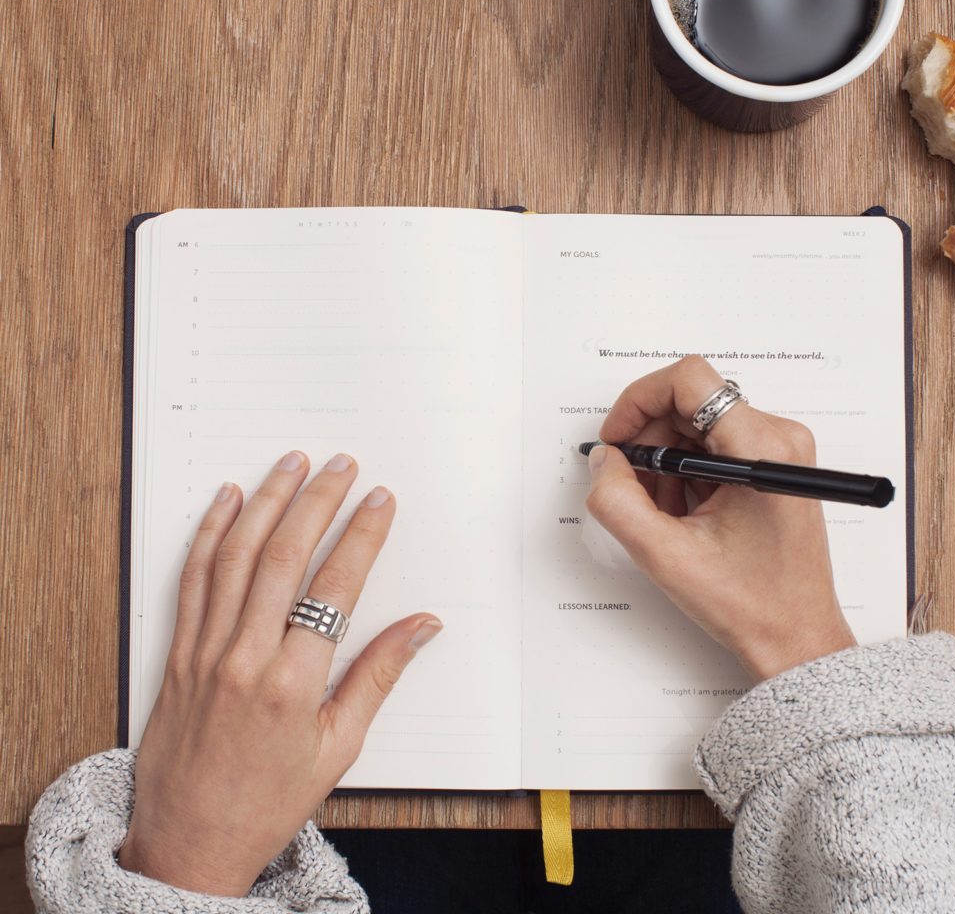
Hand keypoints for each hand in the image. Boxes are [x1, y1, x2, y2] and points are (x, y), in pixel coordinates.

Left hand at [116, 451, 441, 896]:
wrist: (188, 844)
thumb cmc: (268, 802)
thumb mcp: (339, 748)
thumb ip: (378, 676)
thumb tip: (422, 626)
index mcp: (294, 683)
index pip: (336, 586)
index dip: (361, 535)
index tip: (379, 501)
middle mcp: (246, 657)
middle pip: (284, 556)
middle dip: (317, 501)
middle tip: (341, 465)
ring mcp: (205, 650)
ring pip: (236, 556)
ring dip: (266, 502)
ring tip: (291, 464)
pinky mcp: (177, 652)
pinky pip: (192, 579)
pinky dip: (210, 533)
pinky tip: (227, 500)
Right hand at [586, 356, 855, 681]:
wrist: (796, 638)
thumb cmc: (752, 604)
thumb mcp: (665, 555)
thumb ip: (618, 501)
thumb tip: (603, 460)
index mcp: (761, 449)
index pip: (689, 380)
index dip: (639, 400)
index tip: (618, 438)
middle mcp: (778, 437)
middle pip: (689, 402)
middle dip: (650, 440)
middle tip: (633, 486)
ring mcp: (778, 450)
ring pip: (697, 424)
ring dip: (666, 461)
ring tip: (665, 512)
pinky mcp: (773, 464)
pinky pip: (713, 444)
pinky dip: (686, 472)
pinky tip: (684, 513)